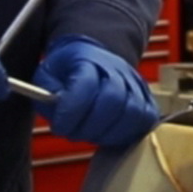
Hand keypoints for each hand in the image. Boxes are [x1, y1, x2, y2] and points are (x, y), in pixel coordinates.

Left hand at [33, 36, 156, 146]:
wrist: (94, 58)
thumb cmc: (69, 70)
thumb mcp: (48, 73)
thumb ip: (46, 92)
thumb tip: (56, 109)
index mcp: (88, 58)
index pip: (86, 85)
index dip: (71, 111)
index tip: (59, 126)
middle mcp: (116, 69)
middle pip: (113, 100)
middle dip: (89, 125)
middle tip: (72, 132)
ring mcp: (135, 83)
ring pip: (132, 112)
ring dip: (107, 132)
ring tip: (89, 133)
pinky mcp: (146, 99)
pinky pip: (145, 120)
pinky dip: (126, 133)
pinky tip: (108, 133)